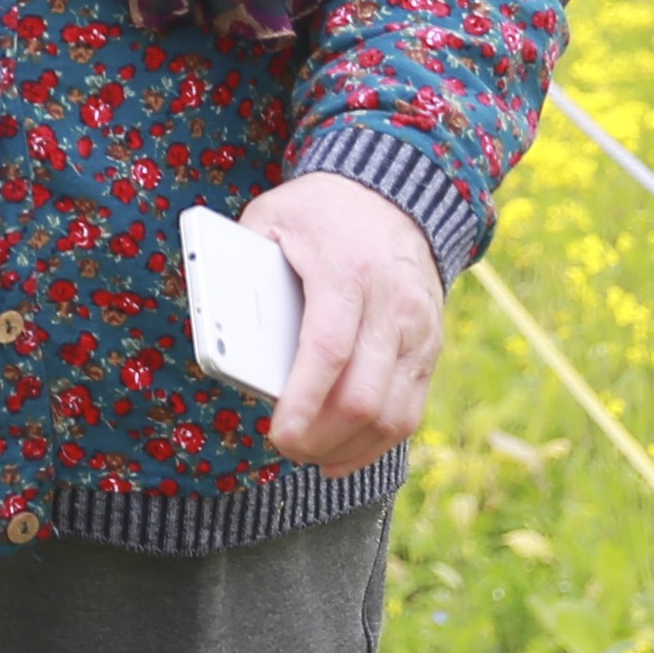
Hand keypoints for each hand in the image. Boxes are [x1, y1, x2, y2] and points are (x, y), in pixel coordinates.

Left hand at [245, 173, 444, 473]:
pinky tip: (344, 453)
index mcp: (346, 271)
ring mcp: (420, 331)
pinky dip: (378, 442)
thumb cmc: (316, 213)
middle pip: (365, 395)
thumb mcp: (268, 220)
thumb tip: (222, 333)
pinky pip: (411, 411)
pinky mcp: (431, 349)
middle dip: (322, 436)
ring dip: (350, 448)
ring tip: (310, 458)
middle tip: (285, 448)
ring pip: (395, 415)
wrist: (392, 193)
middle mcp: (393, 305)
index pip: (329, 350)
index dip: (304, 401)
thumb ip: (241, 270)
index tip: (278, 434)